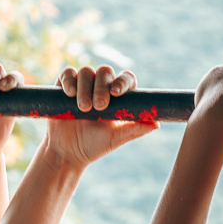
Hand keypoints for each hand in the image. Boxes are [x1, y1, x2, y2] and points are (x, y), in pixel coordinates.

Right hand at [41, 65, 156, 164]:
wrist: (67, 152)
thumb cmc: (95, 145)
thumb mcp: (116, 139)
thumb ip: (135, 129)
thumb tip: (157, 123)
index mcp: (118, 97)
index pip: (126, 79)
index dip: (123, 81)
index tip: (116, 93)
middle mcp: (102, 86)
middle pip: (105, 72)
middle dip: (101, 87)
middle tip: (99, 107)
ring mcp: (83, 84)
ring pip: (86, 71)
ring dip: (85, 88)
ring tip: (83, 109)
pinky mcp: (65, 86)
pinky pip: (68, 73)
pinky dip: (69, 81)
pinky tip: (70, 94)